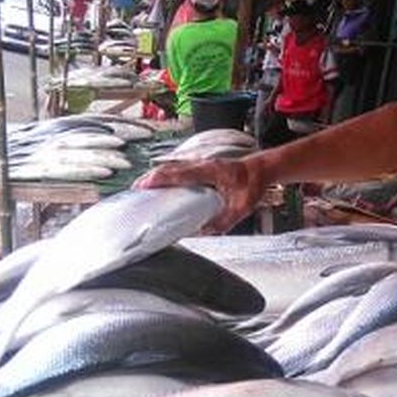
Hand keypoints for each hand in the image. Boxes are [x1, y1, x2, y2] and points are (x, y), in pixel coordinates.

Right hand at [133, 156, 265, 232]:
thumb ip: (224, 220)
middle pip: (170, 169)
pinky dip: (166, 176)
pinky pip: (179, 170)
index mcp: (211, 171)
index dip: (159, 179)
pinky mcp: (202, 167)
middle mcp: (203, 164)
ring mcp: (202, 164)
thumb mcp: (243, 207)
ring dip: (156, 176)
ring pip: (173, 168)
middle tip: (134, 191)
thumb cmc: (254, 183)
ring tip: (141, 189)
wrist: (262, 169)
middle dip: (150, 178)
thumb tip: (204, 231)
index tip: (144, 186)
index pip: (179, 174)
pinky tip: (160, 186)